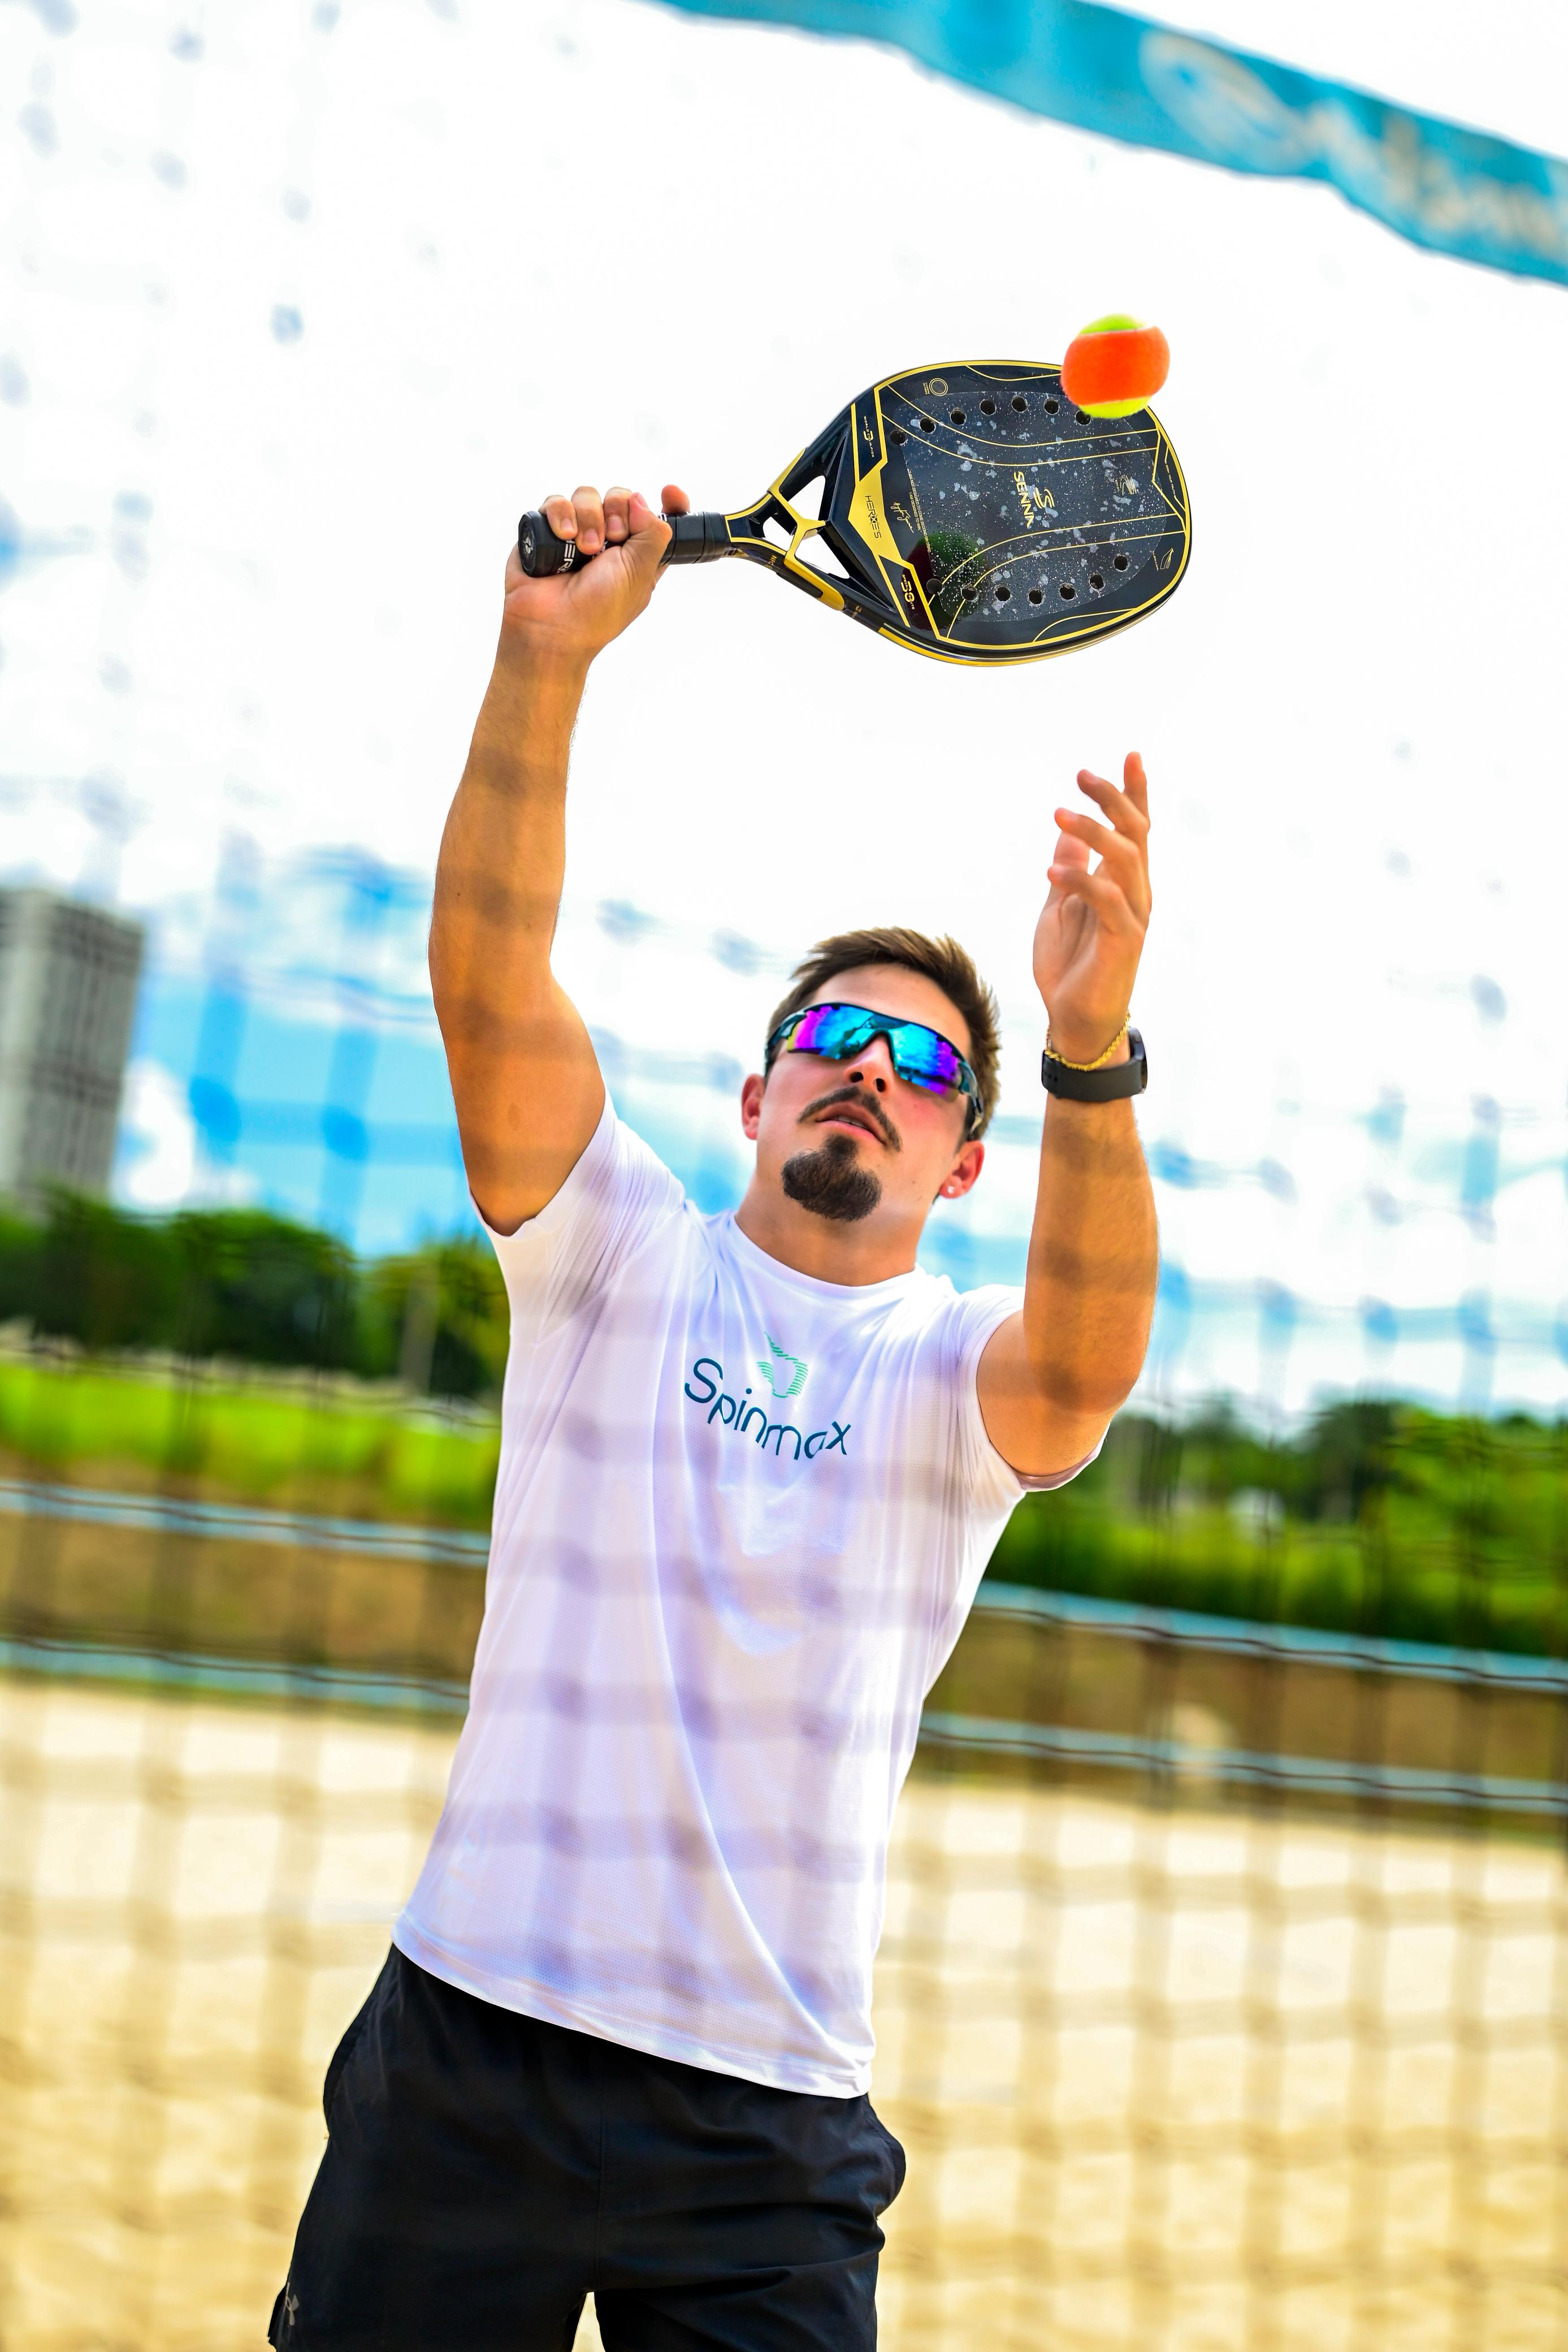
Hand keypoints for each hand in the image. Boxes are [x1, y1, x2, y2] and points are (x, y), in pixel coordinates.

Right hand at [497, 481, 689, 670]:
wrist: (552, 628)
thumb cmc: (597, 612)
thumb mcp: (640, 573)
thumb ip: (652, 532)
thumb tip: (640, 499)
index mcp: (637, 554)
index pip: (659, 518)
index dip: (670, 503)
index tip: (669, 492)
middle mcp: (608, 541)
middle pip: (621, 497)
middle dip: (618, 512)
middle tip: (612, 540)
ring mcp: (576, 533)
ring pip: (587, 495)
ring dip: (589, 518)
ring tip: (584, 549)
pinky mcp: (546, 530)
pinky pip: (556, 502)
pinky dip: (561, 515)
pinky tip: (564, 537)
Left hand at [1032, 753, 1150, 1064]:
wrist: (1074, 1019)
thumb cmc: (1070, 966)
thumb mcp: (1060, 908)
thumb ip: (1070, 870)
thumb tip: (1067, 836)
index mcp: (1122, 882)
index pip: (1136, 829)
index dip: (1135, 792)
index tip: (1131, 754)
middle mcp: (1136, 893)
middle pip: (1135, 833)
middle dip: (1113, 799)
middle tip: (1082, 775)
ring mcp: (1133, 916)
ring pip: (1125, 859)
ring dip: (1092, 833)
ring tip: (1058, 815)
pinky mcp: (1124, 941)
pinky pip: (1107, 901)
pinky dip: (1080, 882)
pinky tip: (1051, 875)